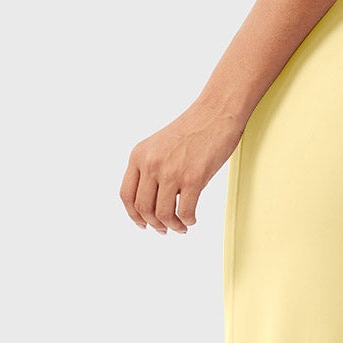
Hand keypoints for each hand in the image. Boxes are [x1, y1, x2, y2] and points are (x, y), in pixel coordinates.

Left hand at [120, 101, 244, 233]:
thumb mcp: (159, 145)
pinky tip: (192, 219)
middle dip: (154, 224)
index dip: (133, 215)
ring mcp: (171, 172)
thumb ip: (151, 168)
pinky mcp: (193, 178)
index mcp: (139, 155)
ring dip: (172, 226)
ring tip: (181, 226)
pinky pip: (185, 212)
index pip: (126, 195)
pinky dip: (187, 221)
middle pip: (143, 208)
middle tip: (164, 229)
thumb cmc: (193, 128)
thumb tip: (153, 200)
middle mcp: (151, 164)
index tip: (142, 223)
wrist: (216, 113)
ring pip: (162, 214)